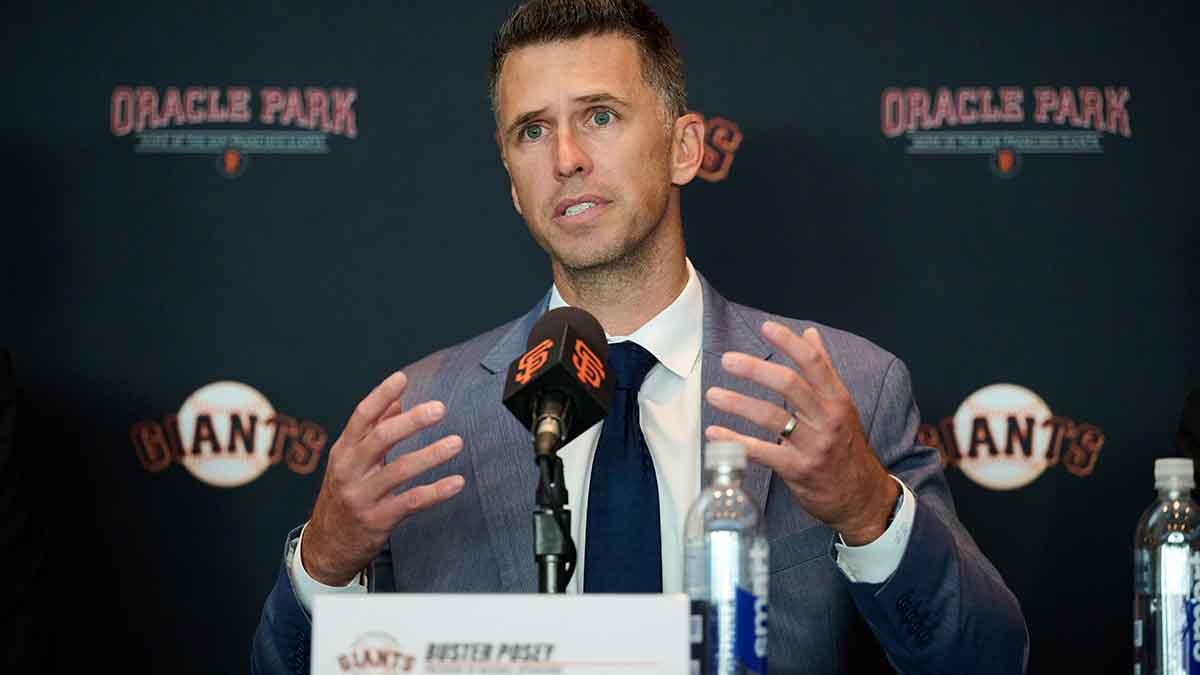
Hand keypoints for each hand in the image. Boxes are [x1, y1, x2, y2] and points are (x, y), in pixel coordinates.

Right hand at [302, 371, 464, 585]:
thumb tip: (396, 401)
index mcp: (344, 450)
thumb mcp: (352, 460)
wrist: (328, 544)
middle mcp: (350, 470)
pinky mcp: (378, 519)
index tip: (402, 378)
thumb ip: (373, 429)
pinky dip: (436, 491)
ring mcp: (362, 496)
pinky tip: (457, 482)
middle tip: (440, 409)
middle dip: (412, 422)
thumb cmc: (345, 493)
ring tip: (457, 442)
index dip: (381, 395)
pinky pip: (411, 502)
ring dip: (430, 455)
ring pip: (399, 471)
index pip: (361, 416)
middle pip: (380, 439)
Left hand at [704, 321, 897, 544]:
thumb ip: (823, 369)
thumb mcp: (842, 406)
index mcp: (837, 399)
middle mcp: (827, 419)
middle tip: (728, 360)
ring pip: (771, 417)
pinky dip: (734, 441)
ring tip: (713, 394)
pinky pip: (761, 452)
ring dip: (738, 403)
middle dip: (755, 370)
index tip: (766, 328)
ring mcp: (813, 445)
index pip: (814, 364)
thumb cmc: (846, 447)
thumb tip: (809, 333)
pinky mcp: (798, 470)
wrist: (861, 497)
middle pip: (789, 385)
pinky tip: (714, 433)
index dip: (790, 343)